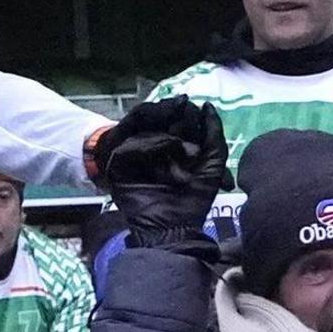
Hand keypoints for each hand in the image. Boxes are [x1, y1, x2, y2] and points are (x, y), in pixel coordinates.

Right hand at [92, 95, 230, 249]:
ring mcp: (134, 155)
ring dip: (162, 127)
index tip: (188, 104)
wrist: (174, 227)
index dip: (183, 111)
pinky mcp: (119, 165)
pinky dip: (149, 145)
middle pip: (156, 118)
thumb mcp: (213, 161)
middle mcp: (153, 147)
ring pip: (143, 128)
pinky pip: (131, 146)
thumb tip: (207, 105)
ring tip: (182, 142)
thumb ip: (213, 132)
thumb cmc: (195, 198)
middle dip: (169, 112)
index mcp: (173, 145)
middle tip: (181, 108)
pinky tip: (164, 153)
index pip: (174, 119)